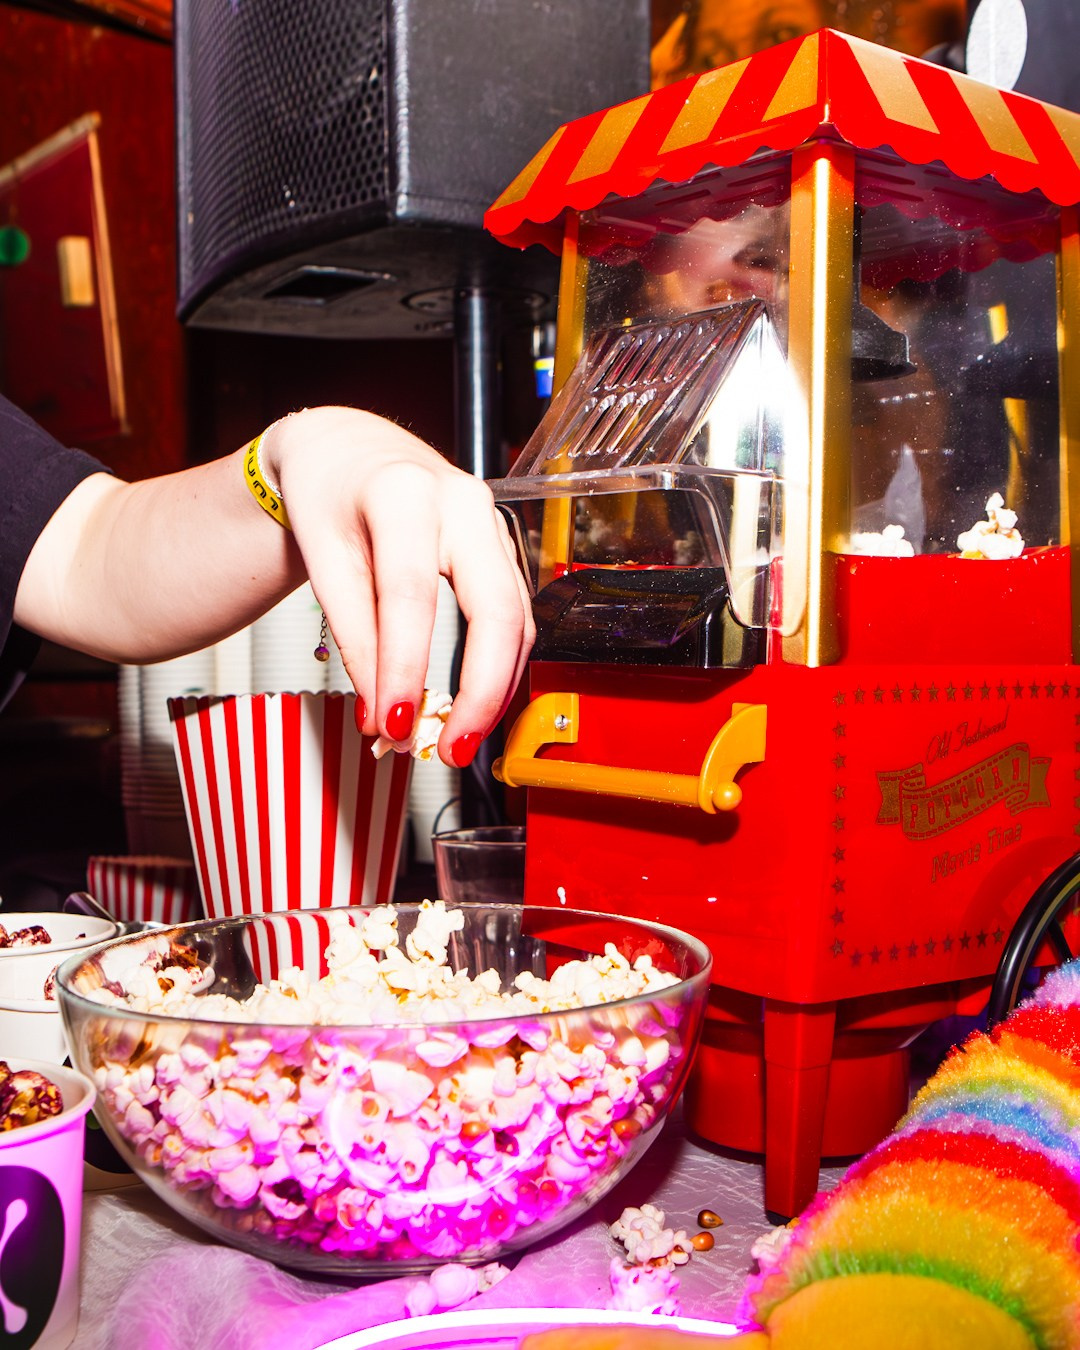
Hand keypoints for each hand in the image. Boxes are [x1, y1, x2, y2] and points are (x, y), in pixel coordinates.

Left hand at [264, 407, 533, 766]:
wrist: (351, 450)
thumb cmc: (331, 492)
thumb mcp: (321, 556)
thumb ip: (353, 634)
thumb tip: (381, 711)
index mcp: (405, 492)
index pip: (411, 595)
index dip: (405, 668)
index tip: (393, 723)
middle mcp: (463, 504)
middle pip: (494, 610)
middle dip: (479, 691)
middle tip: (451, 748)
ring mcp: (492, 526)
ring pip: (517, 621)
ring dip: (494, 690)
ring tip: (457, 740)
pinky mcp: (504, 551)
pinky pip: (515, 619)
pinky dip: (497, 669)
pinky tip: (471, 705)